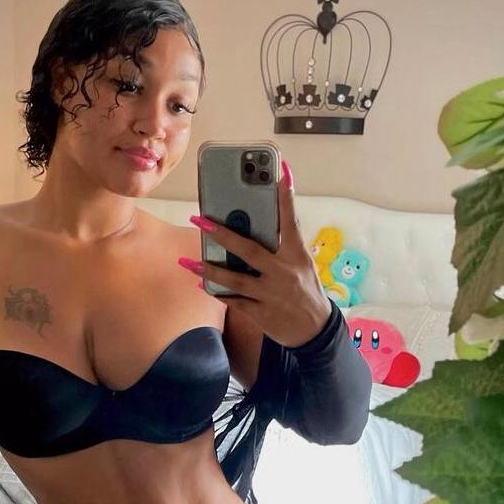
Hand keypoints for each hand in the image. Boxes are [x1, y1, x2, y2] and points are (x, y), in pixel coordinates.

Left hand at [180, 158, 331, 347]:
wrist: (315, 330)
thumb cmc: (305, 291)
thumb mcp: (301, 265)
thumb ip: (280, 248)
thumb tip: (251, 227)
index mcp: (296, 255)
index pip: (291, 221)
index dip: (286, 197)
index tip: (280, 172)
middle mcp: (283, 272)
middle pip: (249, 250)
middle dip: (222, 234)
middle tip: (199, 220)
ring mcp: (271, 294)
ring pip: (235, 280)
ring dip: (210, 270)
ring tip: (188, 261)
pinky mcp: (263, 314)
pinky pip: (235, 302)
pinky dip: (218, 293)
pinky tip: (202, 285)